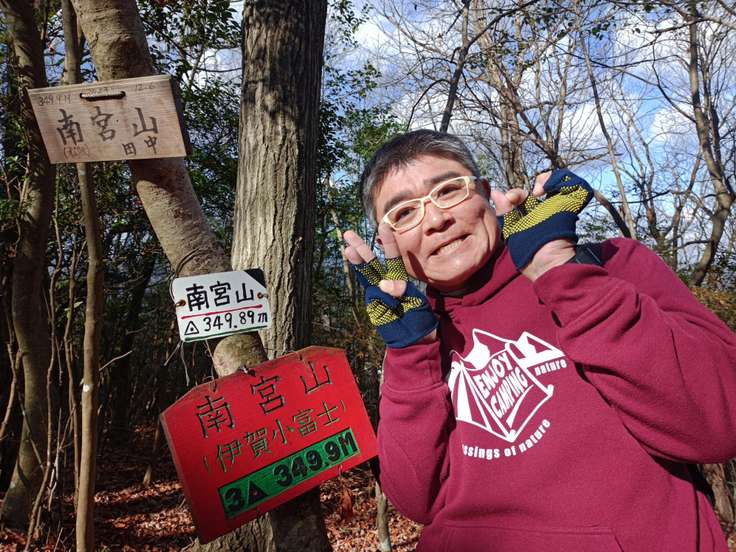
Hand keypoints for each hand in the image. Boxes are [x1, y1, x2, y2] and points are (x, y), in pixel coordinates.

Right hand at [343, 224, 437, 347]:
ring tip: (347, 249)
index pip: (392, 258)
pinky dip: (363, 281)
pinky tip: (353, 270)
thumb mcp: (415, 303)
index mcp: (400, 279)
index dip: (388, 243)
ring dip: (357, 262)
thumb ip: (401, 291)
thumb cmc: (418, 319)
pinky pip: (367, 291)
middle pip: (373, 263)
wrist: (413, 339)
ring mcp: (378, 293)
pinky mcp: (373, 304)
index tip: (383, 227)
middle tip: (349, 234)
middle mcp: (387, 283)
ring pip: (366, 275)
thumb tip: (383, 283)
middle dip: (361, 248)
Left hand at [496, 169, 593, 279]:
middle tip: (523, 195)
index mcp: (530, 218)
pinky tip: (550, 186)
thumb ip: (505, 213)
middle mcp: (544, 211)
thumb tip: (496, 192)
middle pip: (539, 187)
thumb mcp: (512, 233)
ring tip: (540, 188)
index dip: (515, 194)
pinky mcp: (571, 206)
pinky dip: (562, 179)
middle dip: (529, 187)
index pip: (522, 198)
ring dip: (547, 179)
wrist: (549, 264)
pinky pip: (573, 185)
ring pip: (557, 182)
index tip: (510, 198)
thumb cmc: (530, 254)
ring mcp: (558, 208)